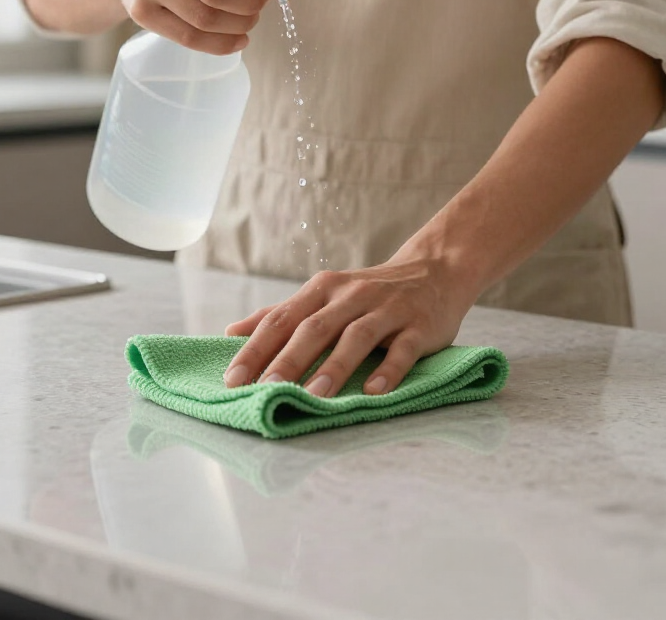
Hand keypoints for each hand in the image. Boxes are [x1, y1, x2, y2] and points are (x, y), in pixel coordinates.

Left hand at [222, 246, 479, 396]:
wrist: (433, 270)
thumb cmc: (367, 292)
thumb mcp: (323, 295)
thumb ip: (281, 314)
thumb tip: (232, 332)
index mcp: (321, 290)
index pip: (281, 319)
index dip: (255, 349)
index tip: (232, 380)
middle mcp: (350, 296)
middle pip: (313, 328)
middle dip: (287, 360)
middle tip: (264, 391)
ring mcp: (386, 309)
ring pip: (356, 336)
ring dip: (334, 366)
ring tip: (313, 396)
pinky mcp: (419, 325)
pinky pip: (403, 348)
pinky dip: (388, 369)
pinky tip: (373, 391)